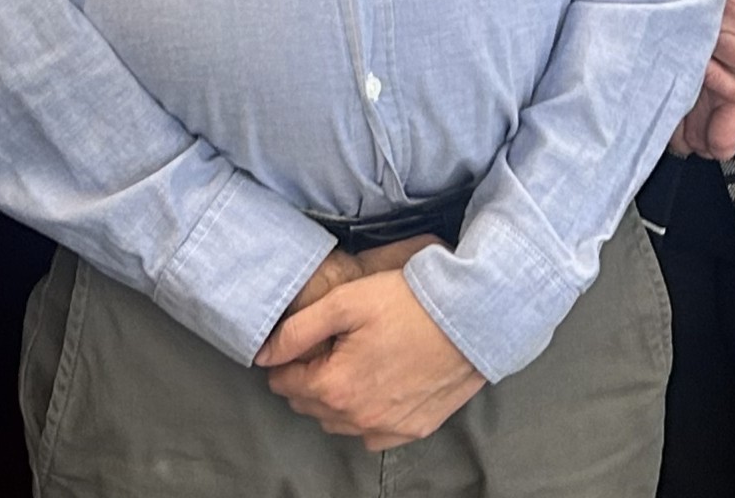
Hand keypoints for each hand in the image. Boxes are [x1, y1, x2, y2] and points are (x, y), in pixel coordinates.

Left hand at [257, 257, 485, 447]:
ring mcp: (387, 428)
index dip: (288, 359)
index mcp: (334, 387)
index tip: (304, 340)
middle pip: (309, 404)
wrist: (471, 318)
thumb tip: (263, 354)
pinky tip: (378, 386)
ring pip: (339, 422)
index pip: (284, 383)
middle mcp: (357, 418)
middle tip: (330, 346)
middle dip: (309, 378)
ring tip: (355, 362)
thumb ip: (297, 330)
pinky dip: (367, 415)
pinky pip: (374, 433)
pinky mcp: (414, 429)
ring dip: (336, 398)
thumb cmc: (409, 303)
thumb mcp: (345, 302)